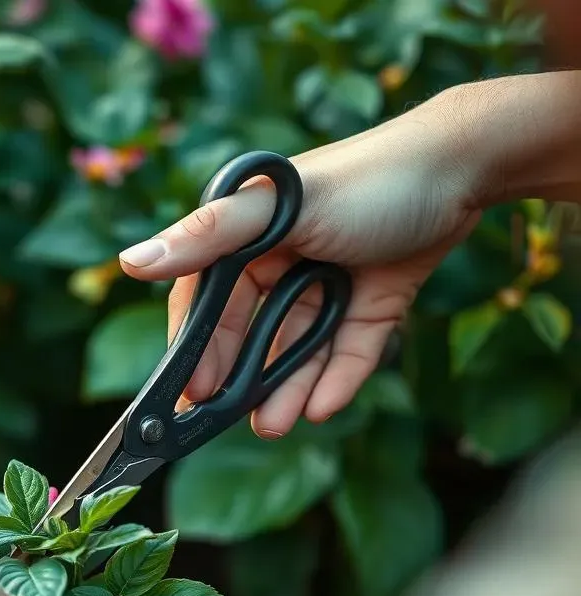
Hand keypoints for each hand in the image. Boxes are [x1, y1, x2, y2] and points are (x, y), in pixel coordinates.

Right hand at [119, 89, 482, 438]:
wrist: (465, 169)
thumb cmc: (366, 179)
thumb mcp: (278, 209)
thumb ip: (207, 238)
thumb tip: (132, 262)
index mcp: (251, 236)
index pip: (209, 302)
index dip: (198, 348)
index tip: (189, 394)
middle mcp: (284, 262)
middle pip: (253, 333)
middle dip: (244, 378)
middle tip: (234, 420)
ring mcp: (328, 285)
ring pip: (299, 348)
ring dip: (289, 388)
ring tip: (279, 424)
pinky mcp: (371, 304)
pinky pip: (347, 350)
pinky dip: (337, 379)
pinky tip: (323, 409)